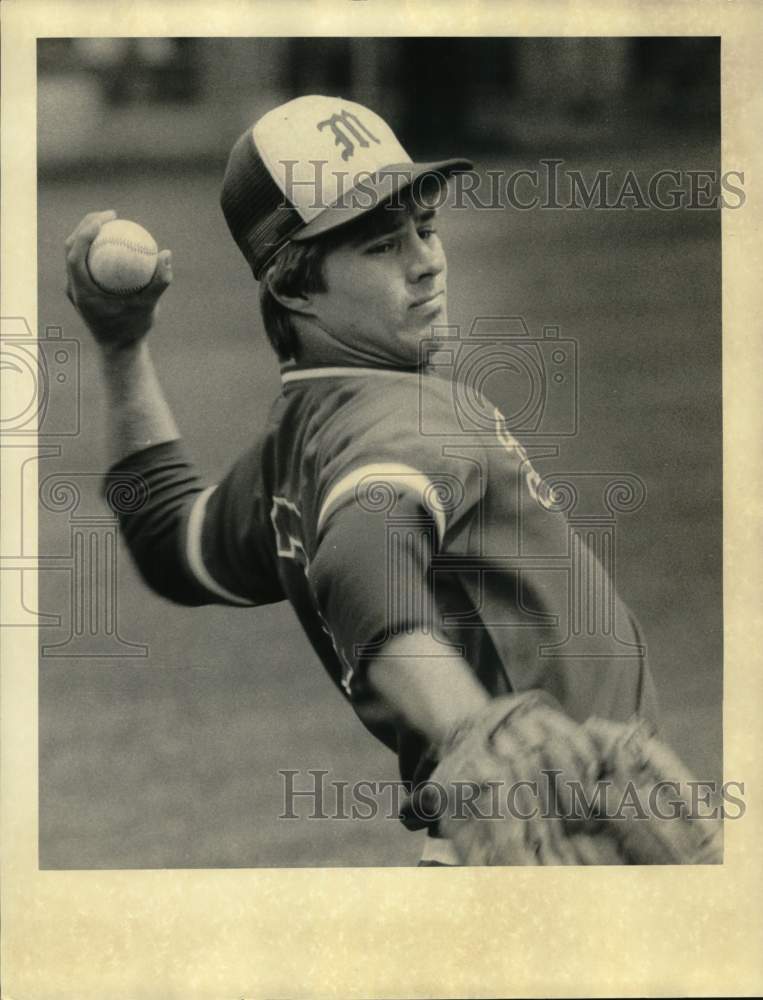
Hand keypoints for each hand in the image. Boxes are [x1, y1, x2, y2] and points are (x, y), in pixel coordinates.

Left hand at [65, 210, 172, 351]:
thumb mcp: (149, 307)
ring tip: (110, 223)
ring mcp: (75, 288)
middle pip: (71, 247)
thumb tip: (167, 254)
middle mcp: (73, 287)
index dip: (86, 230)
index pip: (75, 253)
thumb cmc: (133, 329)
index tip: (105, 218)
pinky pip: (86, 263)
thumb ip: (159, 281)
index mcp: (81, 291)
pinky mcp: (81, 290)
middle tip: (110, 215)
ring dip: (89, 234)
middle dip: (87, 224)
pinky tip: (115, 243)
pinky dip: (96, 250)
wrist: (119, 350)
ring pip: (75, 253)